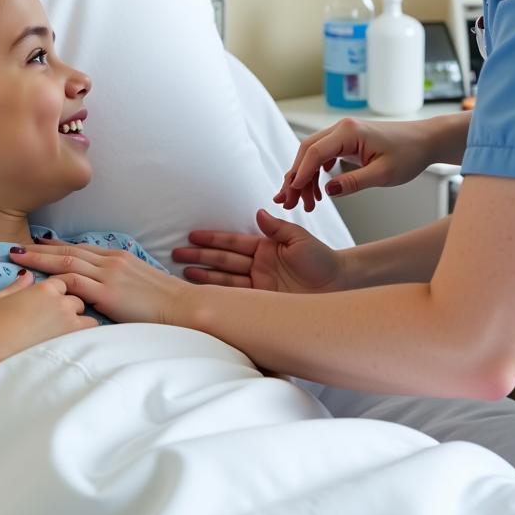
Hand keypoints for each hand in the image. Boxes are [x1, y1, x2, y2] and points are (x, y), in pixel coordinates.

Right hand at [0, 269, 97, 365]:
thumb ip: (16, 286)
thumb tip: (27, 275)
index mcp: (45, 288)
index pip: (62, 283)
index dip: (57, 293)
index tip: (49, 305)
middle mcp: (61, 301)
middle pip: (76, 298)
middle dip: (70, 307)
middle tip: (55, 321)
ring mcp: (70, 320)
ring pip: (86, 315)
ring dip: (79, 321)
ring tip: (65, 334)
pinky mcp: (73, 339)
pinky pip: (90, 333)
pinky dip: (85, 335)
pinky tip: (73, 343)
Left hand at [8, 243, 192, 325]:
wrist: (181, 305)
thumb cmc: (164, 301)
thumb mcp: (140, 282)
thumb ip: (120, 281)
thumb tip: (107, 289)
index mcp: (117, 257)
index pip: (81, 248)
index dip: (57, 246)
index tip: (39, 244)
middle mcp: (110, 261)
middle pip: (68, 251)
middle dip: (40, 249)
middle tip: (16, 247)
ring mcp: (107, 275)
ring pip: (65, 262)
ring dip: (39, 260)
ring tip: (18, 258)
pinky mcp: (106, 292)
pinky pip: (74, 283)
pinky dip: (54, 280)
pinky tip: (38, 282)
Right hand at [172, 208, 346, 292]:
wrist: (338, 286)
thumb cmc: (322, 260)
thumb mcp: (300, 239)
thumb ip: (277, 228)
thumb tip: (258, 213)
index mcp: (265, 247)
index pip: (233, 241)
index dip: (213, 238)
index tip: (192, 235)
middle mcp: (258, 265)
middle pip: (223, 260)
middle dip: (200, 256)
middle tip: (177, 253)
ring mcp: (258, 284)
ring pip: (225, 279)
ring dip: (204, 276)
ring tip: (183, 272)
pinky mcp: (263, 301)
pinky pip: (238, 297)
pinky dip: (221, 296)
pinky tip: (205, 294)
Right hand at [275, 116, 431, 209]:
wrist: (425, 141)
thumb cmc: (409, 154)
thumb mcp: (384, 174)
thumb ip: (354, 183)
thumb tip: (327, 191)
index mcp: (349, 132)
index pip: (315, 152)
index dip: (300, 173)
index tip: (290, 193)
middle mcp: (341, 128)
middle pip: (307, 151)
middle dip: (295, 177)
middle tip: (288, 202)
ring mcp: (343, 133)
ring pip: (312, 153)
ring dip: (304, 176)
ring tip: (301, 202)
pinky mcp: (346, 140)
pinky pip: (323, 154)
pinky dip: (315, 171)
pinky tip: (316, 190)